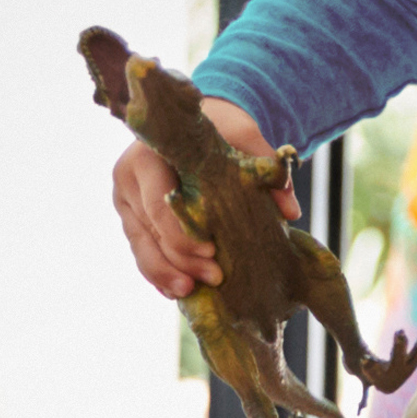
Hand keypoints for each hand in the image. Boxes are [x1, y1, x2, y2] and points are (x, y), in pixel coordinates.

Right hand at [112, 91, 293, 300]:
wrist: (194, 124)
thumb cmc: (218, 128)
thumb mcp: (244, 135)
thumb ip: (265, 165)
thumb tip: (291, 210)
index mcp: (146, 157)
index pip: (158, 206)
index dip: (182, 235)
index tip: (212, 251)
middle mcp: (128, 180)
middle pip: (151, 232)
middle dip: (181, 260)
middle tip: (215, 278)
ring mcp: (126, 202)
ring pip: (142, 248)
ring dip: (166, 274)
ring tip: (191, 292)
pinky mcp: (132, 219)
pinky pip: (142, 251)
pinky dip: (160, 273)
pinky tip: (179, 291)